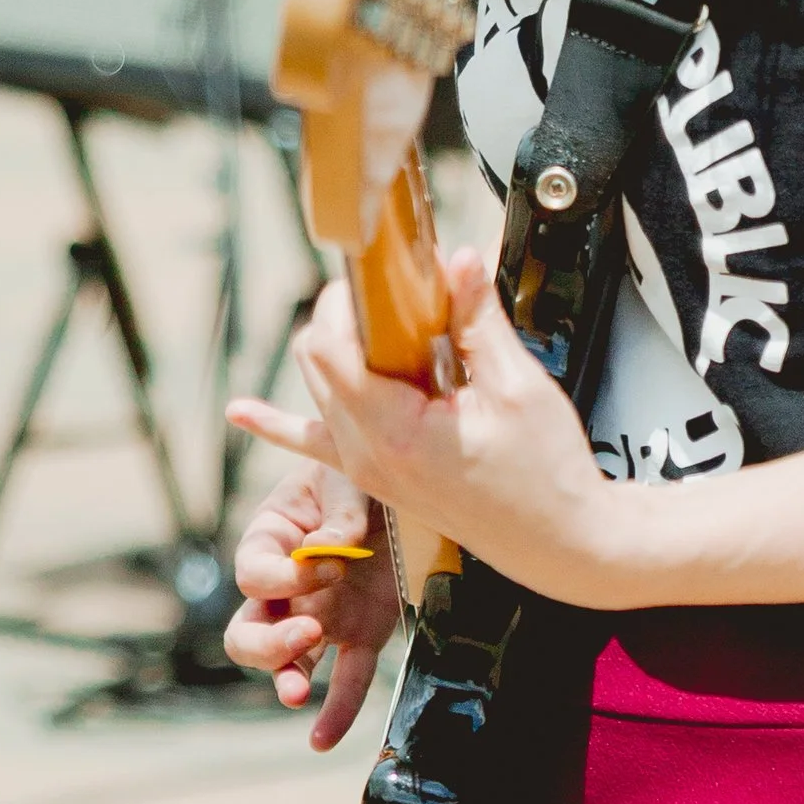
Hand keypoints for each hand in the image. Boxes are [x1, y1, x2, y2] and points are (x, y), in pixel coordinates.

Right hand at [223, 460, 398, 748]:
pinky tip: (323, 740)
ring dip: (284, 676)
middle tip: (307, 631)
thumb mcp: (347, 475)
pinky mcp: (360, 633)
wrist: (405, 480)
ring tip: (297, 693)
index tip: (330, 561)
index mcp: (270, 538)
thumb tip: (326, 550)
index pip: (253, 573)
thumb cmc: (361, 471)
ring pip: (285, 662)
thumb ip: (338, 510)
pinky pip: (346, 680)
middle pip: (247, 631)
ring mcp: (320, 614)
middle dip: (270, 640)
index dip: (284, 578)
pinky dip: (336, 711)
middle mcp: (286, 587)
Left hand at [228, 251, 636, 613]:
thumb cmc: (545, 478)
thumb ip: (478, 319)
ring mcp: (365, 468)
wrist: (559, 542)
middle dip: (344, 314)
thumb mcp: (517, 388)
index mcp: (394, 432)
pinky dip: (278, 425)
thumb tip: (459, 260)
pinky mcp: (376, 475)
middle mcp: (366, 454)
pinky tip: (244, 410)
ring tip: (381, 320)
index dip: (346, 299)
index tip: (382, 271)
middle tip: (392, 288)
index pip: (332, 346)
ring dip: (337, 346)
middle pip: (316, 359)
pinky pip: (313, 444)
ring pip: (317, 387)